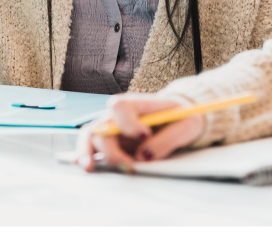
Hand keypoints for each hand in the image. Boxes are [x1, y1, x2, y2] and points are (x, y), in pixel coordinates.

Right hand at [75, 93, 205, 172]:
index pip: (120, 106)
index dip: (128, 123)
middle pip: (103, 127)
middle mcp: (120, 116)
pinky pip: (93, 147)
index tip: (144, 136)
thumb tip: (144, 156)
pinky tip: (85, 165)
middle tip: (128, 166)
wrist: (181, 120)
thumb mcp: (186, 125)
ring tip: (89, 167)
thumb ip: (167, 140)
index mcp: (137, 103)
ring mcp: (114, 129)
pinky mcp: (114, 144)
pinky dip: (86, 155)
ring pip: (92, 136)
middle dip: (111, 149)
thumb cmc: (182, 118)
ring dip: (87, 152)